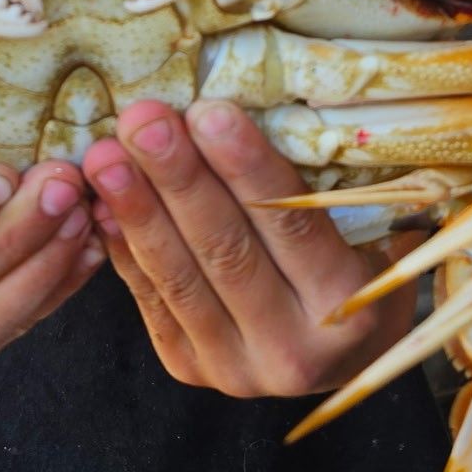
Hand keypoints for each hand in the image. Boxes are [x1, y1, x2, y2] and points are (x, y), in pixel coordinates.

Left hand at [82, 100, 418, 400]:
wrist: (344, 359)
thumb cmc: (362, 269)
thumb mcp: (374, 233)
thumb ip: (333, 188)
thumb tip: (273, 102)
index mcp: (349, 309)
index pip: (293, 227)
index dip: (247, 169)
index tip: (209, 111)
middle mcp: (294, 351)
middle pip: (225, 251)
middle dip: (178, 179)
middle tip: (143, 120)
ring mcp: (236, 369)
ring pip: (177, 278)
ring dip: (136, 209)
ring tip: (105, 154)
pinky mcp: (190, 368)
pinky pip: (150, 299)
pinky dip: (123, 246)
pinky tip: (98, 201)